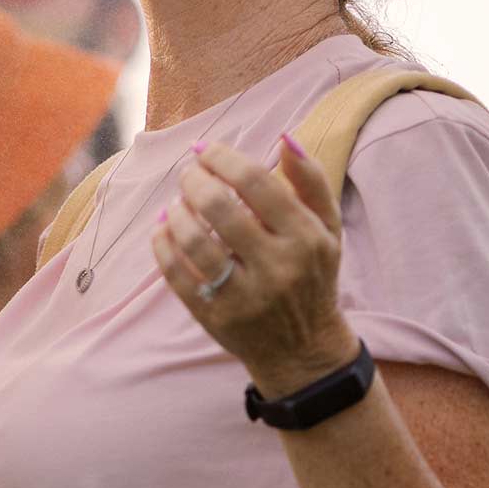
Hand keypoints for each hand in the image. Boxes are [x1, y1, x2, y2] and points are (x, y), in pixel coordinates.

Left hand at [155, 137, 360, 396]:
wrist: (304, 350)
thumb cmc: (311, 275)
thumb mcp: (326, 230)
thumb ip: (311, 182)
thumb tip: (285, 137)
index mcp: (306, 239)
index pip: (256, 183)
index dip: (223, 158)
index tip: (205, 150)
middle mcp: (277, 267)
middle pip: (219, 208)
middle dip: (194, 180)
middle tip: (188, 173)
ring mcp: (243, 296)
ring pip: (193, 241)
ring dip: (176, 211)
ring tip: (177, 202)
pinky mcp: (213, 316)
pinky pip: (175, 273)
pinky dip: (162, 243)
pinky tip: (164, 228)